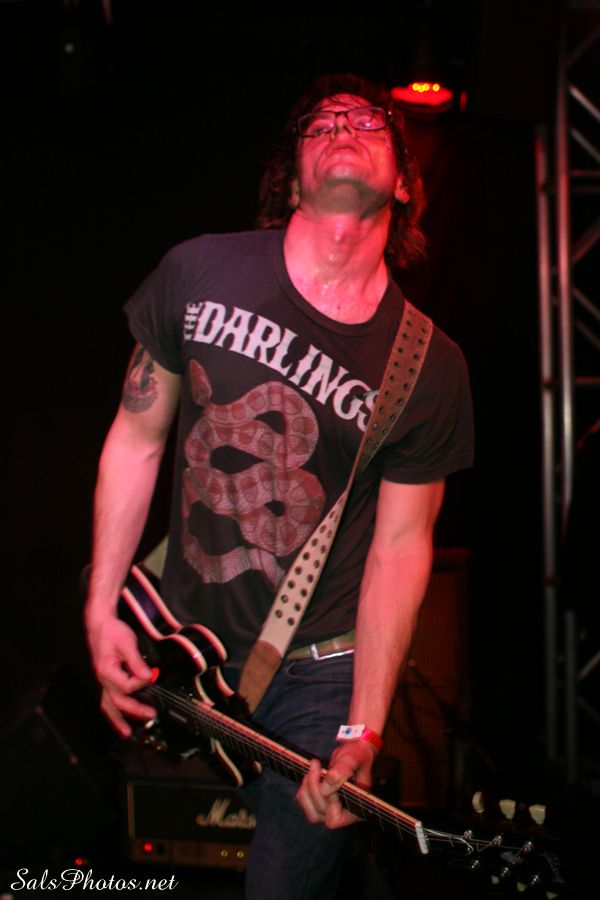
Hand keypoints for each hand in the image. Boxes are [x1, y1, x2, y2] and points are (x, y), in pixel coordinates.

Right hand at [86, 615, 156, 737]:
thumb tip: (147, 677)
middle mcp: (102, 679)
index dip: (142, 683)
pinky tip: (120, 721)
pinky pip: (106, 701)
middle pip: (118, 702)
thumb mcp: (127, 642)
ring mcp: (102, 681)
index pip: (128, 686)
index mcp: (106, 670)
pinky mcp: (105, 680)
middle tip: (151, 715)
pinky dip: (113, 713)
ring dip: (118, 721)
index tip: (151, 675)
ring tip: (128, 734)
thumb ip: (136, 662)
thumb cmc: (111, 631)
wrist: (99, 625)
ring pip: (108, 706)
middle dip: (135, 710)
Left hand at [295, 740, 375, 828]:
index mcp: (355, 808)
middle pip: (320, 812)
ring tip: (313, 768)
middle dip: (314, 786)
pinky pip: (304, 802)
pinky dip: (303, 788)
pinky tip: (310, 774)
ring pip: (310, 811)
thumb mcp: (353, 758)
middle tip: (315, 764)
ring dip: (306, 788)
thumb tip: (325, 788)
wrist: (351, 753)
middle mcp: (342, 813)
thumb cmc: (357, 756)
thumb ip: (342, 771)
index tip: (328, 779)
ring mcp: (329, 810)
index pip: (336, 818)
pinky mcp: (318, 803)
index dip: (329, 801)